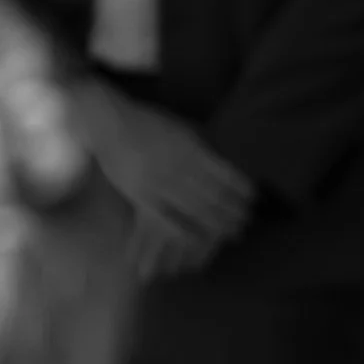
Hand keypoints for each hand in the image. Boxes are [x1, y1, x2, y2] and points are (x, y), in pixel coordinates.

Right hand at [71, 79, 254, 274]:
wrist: (109, 125)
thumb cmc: (148, 124)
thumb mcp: (182, 129)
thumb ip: (201, 147)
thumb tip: (226, 161)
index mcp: (191, 150)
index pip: (225, 175)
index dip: (241, 190)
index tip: (253, 200)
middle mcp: (177, 168)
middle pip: (212, 195)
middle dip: (232, 211)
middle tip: (247, 223)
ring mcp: (157, 184)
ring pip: (193, 208)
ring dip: (215, 222)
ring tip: (230, 232)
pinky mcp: (139, 196)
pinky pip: (163, 218)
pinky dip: (182, 230)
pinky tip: (196, 239)